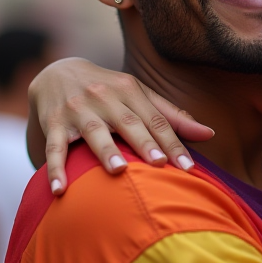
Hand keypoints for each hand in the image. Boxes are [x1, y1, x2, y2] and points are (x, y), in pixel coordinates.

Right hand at [28, 58, 214, 194]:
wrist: (56, 72)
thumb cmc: (108, 90)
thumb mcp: (139, 95)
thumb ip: (172, 117)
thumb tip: (209, 134)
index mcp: (129, 90)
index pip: (155, 119)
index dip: (173, 143)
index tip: (188, 167)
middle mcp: (104, 97)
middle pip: (128, 122)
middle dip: (144, 143)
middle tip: (160, 165)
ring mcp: (77, 109)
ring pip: (93, 131)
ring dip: (106, 151)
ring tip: (119, 171)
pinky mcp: (52, 123)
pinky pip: (54, 147)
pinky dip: (55, 168)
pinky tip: (60, 190)